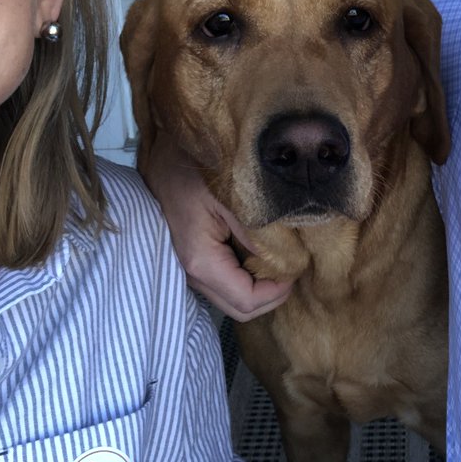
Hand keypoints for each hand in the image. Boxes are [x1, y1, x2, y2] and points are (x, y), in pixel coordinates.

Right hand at [140, 132, 292, 320]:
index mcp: (201, 261)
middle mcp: (192, 273)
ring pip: (233, 295)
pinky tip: (261, 249)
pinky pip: (225, 279)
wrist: (163, 154)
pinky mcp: (194, 257)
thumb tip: (288, 263)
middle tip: (294, 264)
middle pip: (240, 307)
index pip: (247, 301)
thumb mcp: (231, 196)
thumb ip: (258, 233)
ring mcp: (191, 267)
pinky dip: (248, 273)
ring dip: (260, 284)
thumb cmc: (193, 168)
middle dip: (272, 293)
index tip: (297, 265)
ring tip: (281, 256)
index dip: (278, 290)